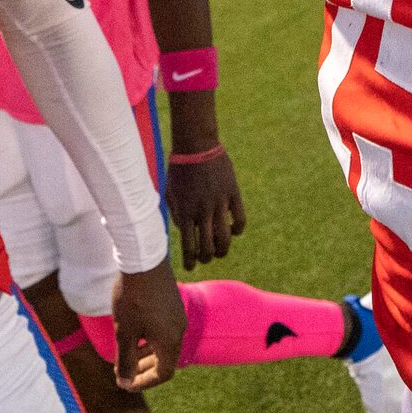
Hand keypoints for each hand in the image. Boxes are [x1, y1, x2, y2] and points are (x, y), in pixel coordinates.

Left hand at [109, 259, 187, 389]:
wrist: (144, 261)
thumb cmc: (133, 299)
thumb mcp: (125, 332)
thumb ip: (125, 360)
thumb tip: (125, 382)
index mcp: (170, 342)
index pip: (163, 374)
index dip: (143, 382)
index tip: (125, 383)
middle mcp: (180, 331)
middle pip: (165, 360)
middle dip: (143, 369)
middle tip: (123, 372)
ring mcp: (178, 316)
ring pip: (164, 344)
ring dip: (146, 354)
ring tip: (126, 353)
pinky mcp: (174, 304)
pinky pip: (165, 330)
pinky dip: (151, 338)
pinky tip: (135, 331)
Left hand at [165, 149, 247, 268]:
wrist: (196, 145)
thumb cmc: (179, 169)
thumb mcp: (170, 193)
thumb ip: (177, 214)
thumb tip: (185, 230)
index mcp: (186, 212)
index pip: (189, 246)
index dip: (190, 261)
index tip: (191, 267)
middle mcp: (202, 211)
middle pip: (208, 246)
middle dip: (206, 258)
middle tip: (206, 259)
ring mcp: (219, 203)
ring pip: (225, 237)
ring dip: (223, 249)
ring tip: (221, 252)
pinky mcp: (233, 194)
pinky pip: (240, 219)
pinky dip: (238, 229)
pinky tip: (234, 231)